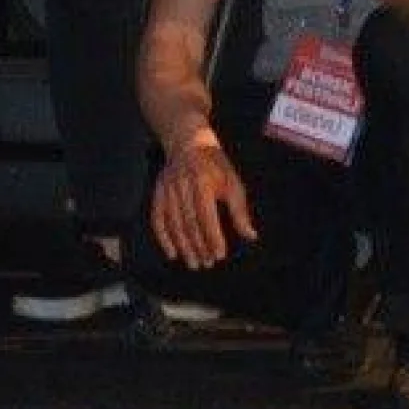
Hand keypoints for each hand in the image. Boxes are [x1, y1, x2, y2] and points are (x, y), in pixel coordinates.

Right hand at [150, 132, 257, 269]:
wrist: (188, 144)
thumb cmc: (217, 167)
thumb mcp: (234, 184)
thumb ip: (239, 211)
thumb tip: (251, 236)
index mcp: (203, 183)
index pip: (206, 216)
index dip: (212, 237)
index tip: (219, 254)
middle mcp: (182, 187)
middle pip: (189, 223)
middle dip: (198, 246)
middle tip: (207, 264)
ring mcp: (167, 190)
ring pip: (173, 224)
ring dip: (183, 246)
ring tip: (193, 263)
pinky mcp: (157, 193)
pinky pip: (157, 218)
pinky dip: (163, 237)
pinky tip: (172, 252)